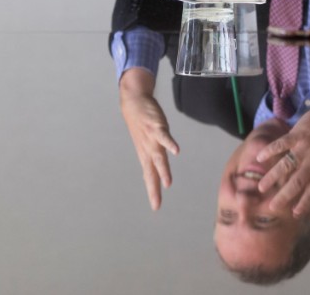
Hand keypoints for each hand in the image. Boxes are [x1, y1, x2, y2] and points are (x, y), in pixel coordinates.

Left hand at [119, 69, 178, 210]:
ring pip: (158, 157)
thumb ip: (153, 158)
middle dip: (155, 187)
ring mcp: (151, 138)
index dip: (152, 192)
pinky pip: (164, 136)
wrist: (133, 103)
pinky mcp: (156, 126)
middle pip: (152, 171)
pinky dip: (169, 144)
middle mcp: (148, 149)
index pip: (149, 177)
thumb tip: (157, 173)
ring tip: (168, 183)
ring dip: (163, 170)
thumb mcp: (147, 144)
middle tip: (157, 202)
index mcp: (146, 155)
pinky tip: (176, 151)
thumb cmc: (142, 125)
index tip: (156, 207)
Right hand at [256, 86, 309, 216]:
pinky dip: (271, 150)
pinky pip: (282, 143)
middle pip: (297, 182)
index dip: (304, 203)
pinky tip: (261, 157)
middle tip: (272, 207)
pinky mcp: (298, 133)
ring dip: (273, 177)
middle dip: (284, 196)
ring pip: (287, 165)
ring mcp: (305, 147)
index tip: (294, 214)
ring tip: (262, 187)